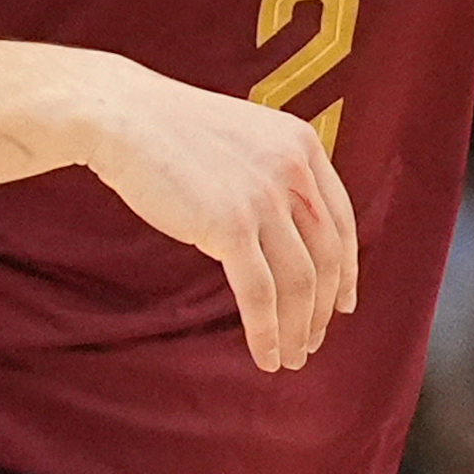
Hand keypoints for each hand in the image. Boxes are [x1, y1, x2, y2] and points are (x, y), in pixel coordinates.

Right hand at [77, 61, 360, 371]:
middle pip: (327, 256)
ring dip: (299, 328)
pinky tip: (265, 354)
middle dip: (324, 308)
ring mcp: (264, 198)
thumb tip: (287, 238)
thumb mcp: (245, 141)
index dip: (348, 269)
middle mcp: (294, 169)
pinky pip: (260, 294)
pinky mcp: (230, 225)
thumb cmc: (173, 132)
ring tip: (290, 356)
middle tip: (313, 340)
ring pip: (300, 282)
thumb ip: (274, 177)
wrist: (125, 117)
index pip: (341, 220)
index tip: (344, 302)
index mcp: (302, 146)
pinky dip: (267, 331)